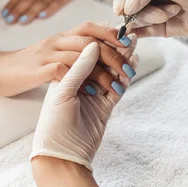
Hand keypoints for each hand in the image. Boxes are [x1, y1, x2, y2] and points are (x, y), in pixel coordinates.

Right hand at [0, 22, 137, 96]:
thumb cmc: (27, 67)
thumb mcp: (52, 54)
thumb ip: (72, 52)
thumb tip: (99, 54)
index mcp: (60, 37)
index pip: (90, 27)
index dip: (111, 33)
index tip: (130, 45)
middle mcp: (55, 41)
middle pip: (90, 41)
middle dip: (113, 54)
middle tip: (128, 70)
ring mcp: (47, 54)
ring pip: (82, 56)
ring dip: (103, 72)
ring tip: (117, 85)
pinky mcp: (39, 70)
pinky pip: (66, 72)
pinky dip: (83, 81)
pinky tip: (94, 93)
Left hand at [30, 43, 123, 170]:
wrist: (61, 155)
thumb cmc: (54, 123)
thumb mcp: (63, 92)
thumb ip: (79, 68)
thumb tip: (94, 45)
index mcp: (66, 75)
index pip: (85, 53)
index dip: (99, 41)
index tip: (112, 31)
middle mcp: (80, 82)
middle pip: (100, 61)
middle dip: (114, 49)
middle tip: (129, 37)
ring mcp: (93, 94)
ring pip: (111, 73)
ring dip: (122, 61)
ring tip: (133, 48)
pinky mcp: (104, 107)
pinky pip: (118, 88)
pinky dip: (125, 78)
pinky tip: (133, 67)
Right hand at [107, 0, 187, 53]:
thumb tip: (125, 8)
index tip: (123, 9)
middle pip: (124, 5)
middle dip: (142, 9)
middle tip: (163, 9)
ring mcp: (147, 12)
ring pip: (133, 20)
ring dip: (153, 18)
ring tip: (173, 12)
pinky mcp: (153, 29)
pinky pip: (138, 33)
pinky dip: (141, 33)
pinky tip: (157, 26)